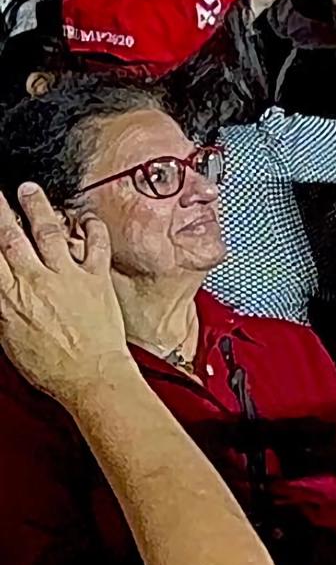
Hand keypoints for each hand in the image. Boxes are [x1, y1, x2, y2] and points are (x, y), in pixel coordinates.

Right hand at [0, 182, 130, 405]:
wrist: (89, 374)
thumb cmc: (49, 365)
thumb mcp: (9, 338)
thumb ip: (4, 307)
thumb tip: (1, 288)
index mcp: (10, 298)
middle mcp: (37, 280)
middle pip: (13, 237)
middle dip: (2, 211)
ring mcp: (68, 274)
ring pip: (49, 231)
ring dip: (38, 207)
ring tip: (29, 190)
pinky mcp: (96, 275)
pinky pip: (95, 242)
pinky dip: (91, 226)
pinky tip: (85, 216)